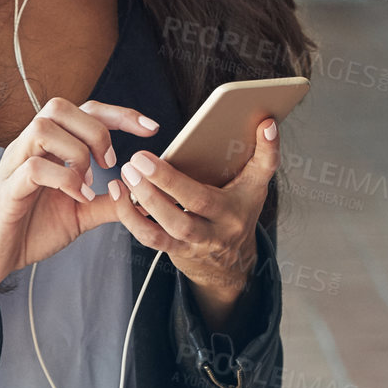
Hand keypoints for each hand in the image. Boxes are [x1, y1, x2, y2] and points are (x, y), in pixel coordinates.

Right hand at [0, 98, 158, 305]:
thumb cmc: (28, 229)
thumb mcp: (79, 214)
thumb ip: (107, 202)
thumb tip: (140, 196)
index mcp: (49, 148)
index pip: (84, 110)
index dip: (119, 113)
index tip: (152, 128)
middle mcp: (30, 148)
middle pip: (60, 106)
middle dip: (96, 128)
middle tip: (110, 161)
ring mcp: (15, 166)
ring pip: (43, 126)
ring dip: (76, 151)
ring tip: (89, 181)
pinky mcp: (7, 191)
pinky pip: (33, 168)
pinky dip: (64, 179)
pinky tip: (78, 198)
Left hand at [107, 117, 278, 306]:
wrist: (230, 265)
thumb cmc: (238, 212)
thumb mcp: (254, 186)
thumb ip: (261, 156)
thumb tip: (267, 123)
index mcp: (242, 200)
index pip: (259, 172)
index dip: (265, 150)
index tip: (264, 125)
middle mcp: (222, 223)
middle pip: (196, 202)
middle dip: (166, 181)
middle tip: (139, 159)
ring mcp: (197, 241)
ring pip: (169, 225)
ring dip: (143, 200)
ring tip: (127, 174)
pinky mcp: (176, 251)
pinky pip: (151, 237)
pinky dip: (131, 217)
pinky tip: (120, 194)